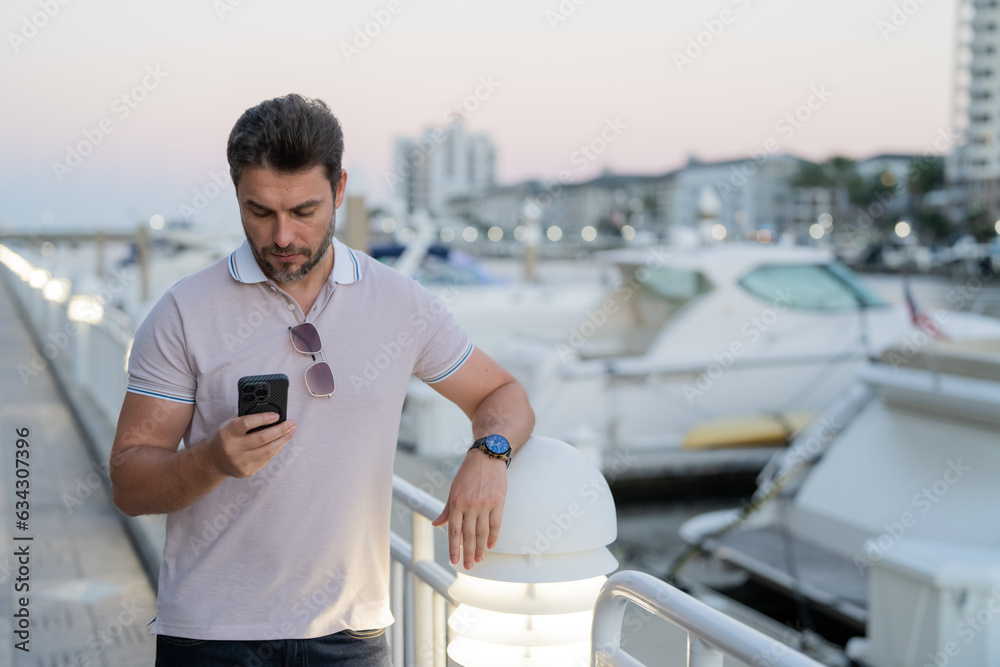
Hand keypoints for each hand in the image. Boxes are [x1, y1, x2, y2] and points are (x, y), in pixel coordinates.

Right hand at [207, 413, 296, 477]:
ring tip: (292, 431)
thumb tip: (271, 413)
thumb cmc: (227, 437)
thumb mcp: (230, 425)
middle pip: (262, 438)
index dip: (262, 418)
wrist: (215, 460)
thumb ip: (247, 419)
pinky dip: (277, 448)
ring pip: (268, 450)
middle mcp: (233, 448)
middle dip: (281, 430)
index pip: (245, 423)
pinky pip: (267, 458)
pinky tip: (283, 441)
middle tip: (292, 423)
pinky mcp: (248, 470)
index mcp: (227, 433)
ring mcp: (240, 461)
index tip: (276, 415)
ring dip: (283, 440)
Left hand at [432, 450, 506, 569]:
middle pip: (469, 535)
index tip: (455, 560)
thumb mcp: (453, 490)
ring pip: (482, 533)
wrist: (487, 457)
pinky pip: (496, 524)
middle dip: (468, 553)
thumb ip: (446, 510)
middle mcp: (470, 505)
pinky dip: (493, 537)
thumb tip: (436, 524)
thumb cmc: (468, 473)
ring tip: (480, 559)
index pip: (454, 531)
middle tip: (469, 565)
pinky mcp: (498, 502)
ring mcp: (485, 504)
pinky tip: (491, 545)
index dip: (454, 548)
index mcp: (456, 503)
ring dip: (481, 548)